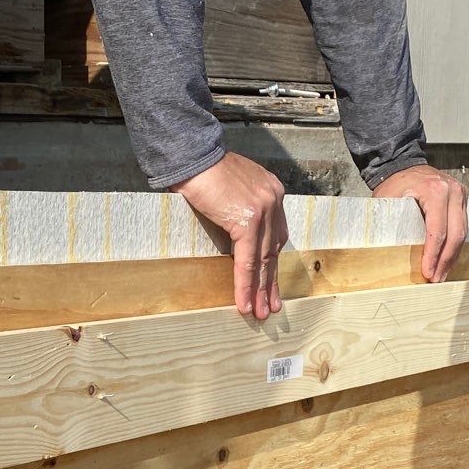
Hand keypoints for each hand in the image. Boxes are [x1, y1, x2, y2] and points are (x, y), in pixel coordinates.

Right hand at [173, 152, 287, 317]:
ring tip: (259, 312)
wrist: (192, 156)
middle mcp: (273, 200)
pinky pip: (247, 261)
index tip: (269, 281)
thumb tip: (234, 226)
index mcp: (271, 192)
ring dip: (260, 290)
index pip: (275, 234)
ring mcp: (264, 210)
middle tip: (271, 305)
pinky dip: (245, 284)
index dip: (271, 261)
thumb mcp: (231, 187)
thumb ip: (241, 205)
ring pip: (263, 259)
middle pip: (274, 250)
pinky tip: (244, 303)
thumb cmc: (203, 169)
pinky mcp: (248, 221)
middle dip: (270, 281)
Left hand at [372, 164, 468, 280]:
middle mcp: (453, 191)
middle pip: (455, 234)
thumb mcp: (388, 201)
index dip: (433, 255)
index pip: (437, 230)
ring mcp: (460, 194)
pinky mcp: (462, 200)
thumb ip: (393, 223)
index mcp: (435, 190)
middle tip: (436, 280)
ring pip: (462, 232)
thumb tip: (390, 254)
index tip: (427, 273)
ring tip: (441, 275)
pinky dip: (454, 246)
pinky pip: (462, 227)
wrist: (403, 164)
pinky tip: (446, 260)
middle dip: (445, 261)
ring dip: (452, 256)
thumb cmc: (394, 184)